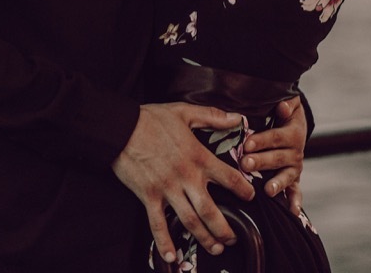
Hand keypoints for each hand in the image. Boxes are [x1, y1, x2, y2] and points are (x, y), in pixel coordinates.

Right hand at [112, 103, 254, 263]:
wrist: (119, 127)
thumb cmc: (150, 119)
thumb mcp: (184, 112)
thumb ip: (212, 116)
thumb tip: (236, 119)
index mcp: (198, 157)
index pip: (229, 178)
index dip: (244, 190)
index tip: (250, 197)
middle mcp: (186, 177)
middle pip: (211, 210)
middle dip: (225, 229)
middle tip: (232, 238)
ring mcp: (167, 189)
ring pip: (190, 221)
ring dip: (204, 238)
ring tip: (215, 248)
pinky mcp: (148, 196)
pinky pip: (158, 224)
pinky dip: (165, 243)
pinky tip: (172, 257)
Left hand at [239, 96, 305, 214]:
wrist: (295, 122)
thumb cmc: (282, 111)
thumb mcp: (286, 102)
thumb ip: (285, 103)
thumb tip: (281, 106)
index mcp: (293, 132)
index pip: (276, 137)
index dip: (262, 140)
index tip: (247, 143)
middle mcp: (296, 150)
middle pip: (278, 157)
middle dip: (261, 162)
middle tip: (245, 163)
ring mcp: (294, 166)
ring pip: (286, 175)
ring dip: (277, 183)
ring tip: (267, 190)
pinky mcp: (294, 178)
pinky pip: (296, 191)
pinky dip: (295, 201)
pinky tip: (292, 212)